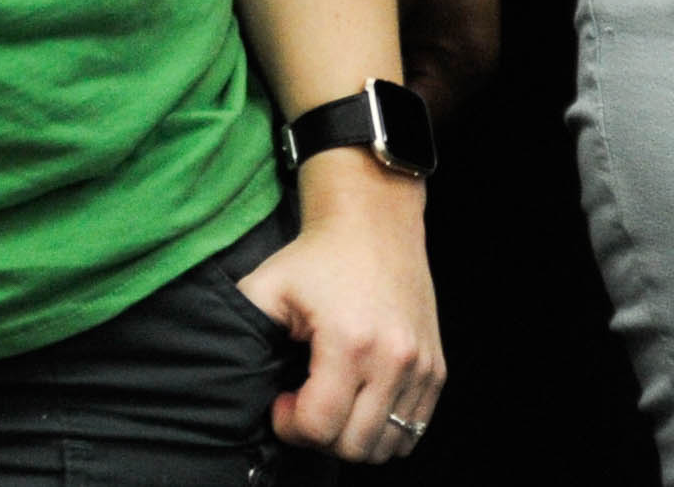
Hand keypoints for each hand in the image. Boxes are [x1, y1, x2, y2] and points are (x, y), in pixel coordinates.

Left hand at [240, 157, 444, 461]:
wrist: (373, 226)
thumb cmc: (316, 258)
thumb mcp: (267, 286)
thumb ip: (245, 332)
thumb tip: (238, 379)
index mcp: (349, 343)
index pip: (320, 426)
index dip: (290, 425)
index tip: (280, 401)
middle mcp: (394, 362)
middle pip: (354, 446)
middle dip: (319, 436)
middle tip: (302, 404)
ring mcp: (421, 370)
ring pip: (387, 446)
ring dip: (352, 437)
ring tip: (331, 402)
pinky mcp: (436, 372)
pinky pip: (413, 431)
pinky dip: (383, 430)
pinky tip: (358, 400)